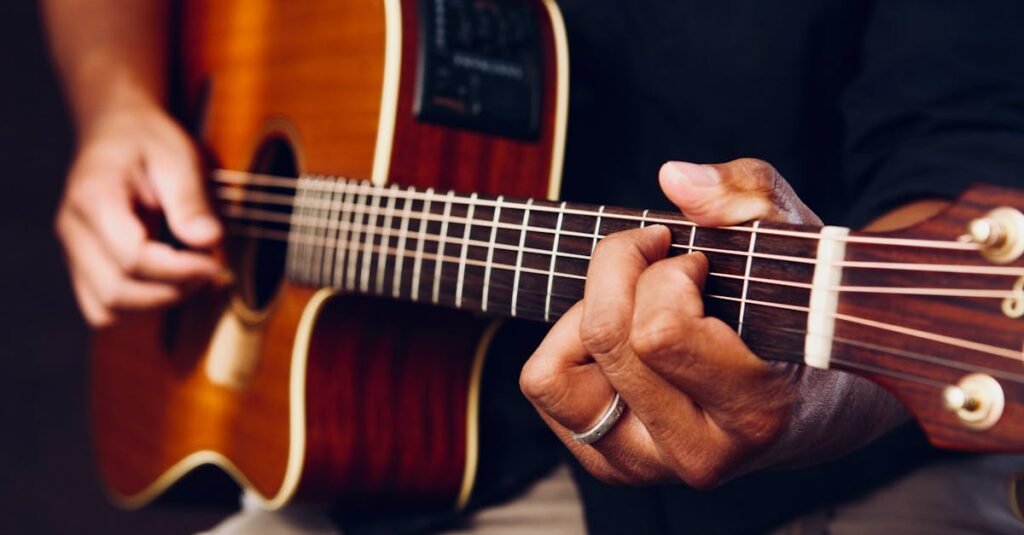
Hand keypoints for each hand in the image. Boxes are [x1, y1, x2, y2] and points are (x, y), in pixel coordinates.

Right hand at [55, 102, 223, 326]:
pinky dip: (140, 306)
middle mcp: (72, 229)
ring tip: (193, 277)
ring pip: (106, 309)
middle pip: (116, 291)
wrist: (117, 132)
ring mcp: (73, 252)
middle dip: (172, 291)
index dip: (178, 270)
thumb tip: (209, 241)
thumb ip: (191, 200)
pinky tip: (172, 284)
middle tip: (210, 270)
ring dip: (157, 304)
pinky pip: (104, 308)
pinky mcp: (83, 267)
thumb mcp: (179, 157)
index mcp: (93, 197)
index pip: (131, 257)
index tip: (214, 262)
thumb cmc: (149, 142)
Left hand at [520, 159, 905, 486]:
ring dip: (584, 316)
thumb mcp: (795, 239)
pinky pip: (545, 387)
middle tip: (658, 259)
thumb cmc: (801, 315)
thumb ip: (747, 197)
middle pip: (605, 338)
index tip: (694, 260)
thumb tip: (673, 178)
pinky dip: (566, 345)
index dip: (665, 273)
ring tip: (634, 302)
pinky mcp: (610, 465)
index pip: (659, 332)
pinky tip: (618, 335)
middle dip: (621, 271)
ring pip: (554, 375)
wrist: (816, 406)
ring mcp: (647, 467)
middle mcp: (697, 454)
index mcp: (755, 411)